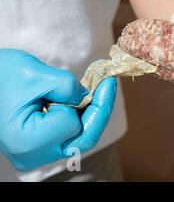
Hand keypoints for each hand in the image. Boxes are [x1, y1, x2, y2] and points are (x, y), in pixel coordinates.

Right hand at [0, 49, 116, 170]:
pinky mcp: (39, 147)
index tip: (105, 78)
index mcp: (27, 141)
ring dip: (89, 113)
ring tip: (95, 87)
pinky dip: (77, 115)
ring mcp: (35, 154)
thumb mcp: (35, 73)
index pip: (73, 125)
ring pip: (77, 138)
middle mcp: (32, 155)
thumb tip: (88, 95)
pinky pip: (68, 135)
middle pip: (82, 139)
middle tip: (109, 85)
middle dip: (99, 111)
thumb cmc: (1, 75)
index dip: (90, 101)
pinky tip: (81, 97)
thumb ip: (66, 86)